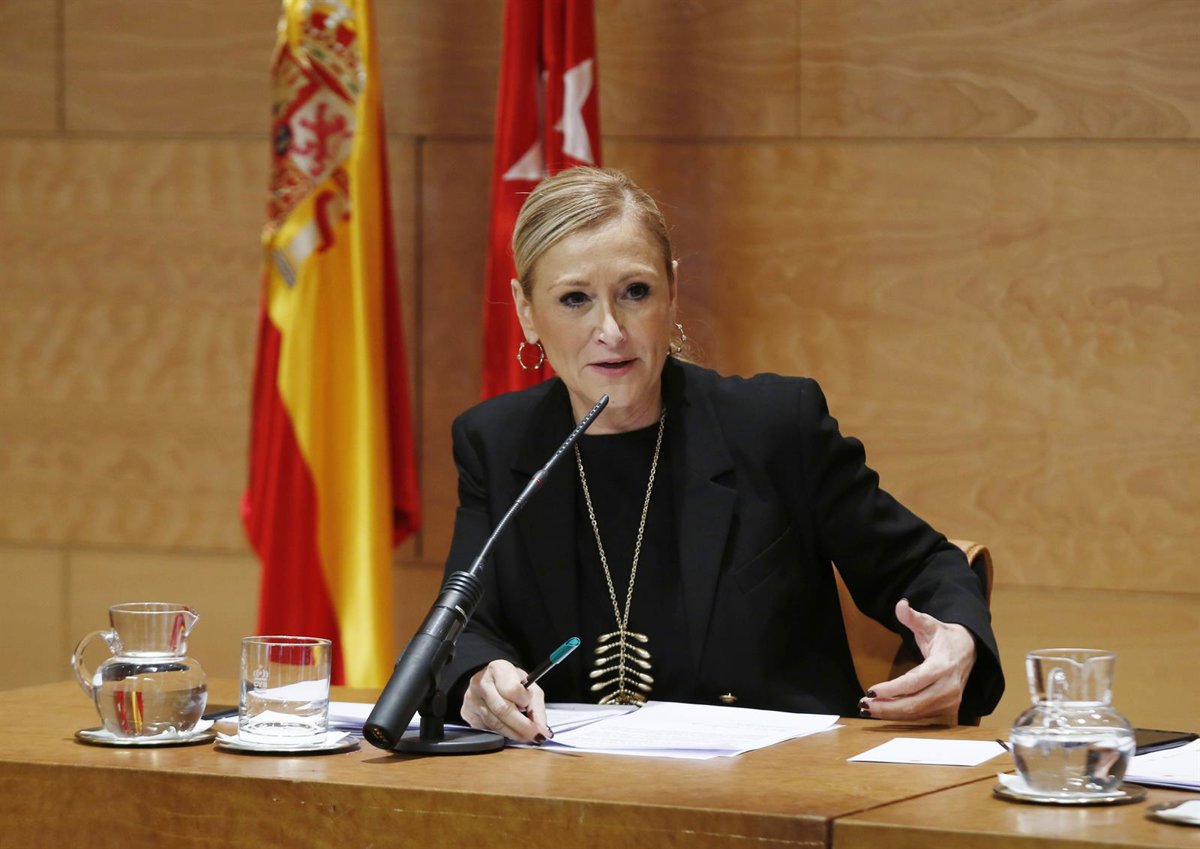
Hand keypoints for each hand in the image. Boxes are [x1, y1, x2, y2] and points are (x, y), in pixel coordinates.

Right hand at [461, 659, 551, 742]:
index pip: (512, 689)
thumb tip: (543, 730)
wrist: (488, 679)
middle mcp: (481, 682)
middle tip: (536, 736)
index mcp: (498, 668)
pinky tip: (507, 728)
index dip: (524, 701)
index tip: (531, 707)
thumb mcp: (527, 685)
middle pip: (503, 709)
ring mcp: (470, 698)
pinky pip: (486, 728)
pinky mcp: (466, 712)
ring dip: (513, 733)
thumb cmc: (510, 681)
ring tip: (525, 735)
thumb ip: (537, 706)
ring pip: (494, 723)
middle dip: (522, 726)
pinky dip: (500, 732)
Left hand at [859, 599, 976, 720]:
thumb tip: (901, 605)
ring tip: (868, 709)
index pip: (914, 683)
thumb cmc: (945, 637)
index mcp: (943, 667)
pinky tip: (884, 711)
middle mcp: (949, 688)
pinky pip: (921, 716)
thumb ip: (913, 617)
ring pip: (916, 713)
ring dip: (891, 713)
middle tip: (863, 704)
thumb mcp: (930, 624)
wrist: (970, 651)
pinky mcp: (948, 709)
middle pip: (913, 704)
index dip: (891, 689)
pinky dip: (901, 716)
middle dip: (886, 706)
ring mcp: (950, 701)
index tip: (871, 691)